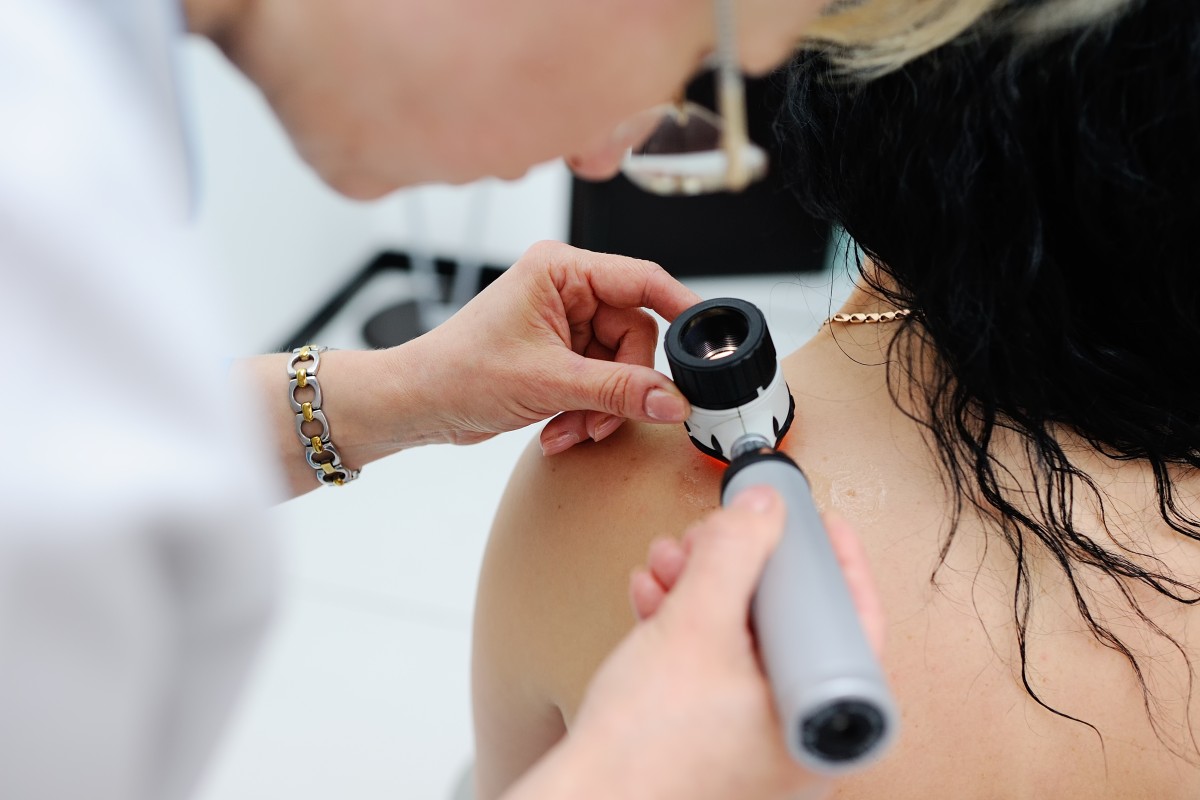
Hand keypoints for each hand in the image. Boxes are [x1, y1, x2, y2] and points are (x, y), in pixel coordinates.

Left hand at [408, 240, 699, 453]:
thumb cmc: (459, 372)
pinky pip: (601, 384)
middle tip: (601, 417)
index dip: (680, 307)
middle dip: (621, 386)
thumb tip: (672, 399)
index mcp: (561, 270)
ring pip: (620, 367)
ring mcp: (565, 324)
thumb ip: (618, 391)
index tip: (707, 339)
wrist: (418, 404)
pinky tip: (560, 430)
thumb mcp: (548, 383)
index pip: (642, 279)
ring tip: (571, 429)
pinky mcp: (561, 355)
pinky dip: (587, 412)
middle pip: (635, 335)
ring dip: (601, 407)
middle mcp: (566, 290)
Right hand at [503, 489, 884, 799]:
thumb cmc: (645, 756)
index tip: (813, 524)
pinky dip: (688, 623)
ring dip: (705, 587)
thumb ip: (734, 554)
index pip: (850, 621)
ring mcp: (756, 742)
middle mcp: (798, 739)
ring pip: (745, 639)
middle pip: (790, 623)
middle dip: (742, 567)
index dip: (827, 560)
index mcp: (822, 724)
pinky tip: (658, 597)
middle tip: (719, 538)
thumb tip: (764, 510)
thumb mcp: (694, 628)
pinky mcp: (715, 739)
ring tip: (672, 563)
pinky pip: (716, 665)